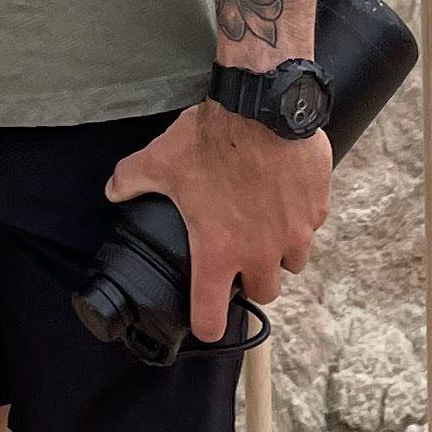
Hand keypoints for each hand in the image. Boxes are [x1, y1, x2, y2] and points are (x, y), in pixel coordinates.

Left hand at [106, 103, 332, 345]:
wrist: (265, 107)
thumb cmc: (212, 140)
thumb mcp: (159, 161)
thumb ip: (130, 181)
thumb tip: (113, 191)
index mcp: (218, 251)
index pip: (212, 316)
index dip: (207, 324)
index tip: (206, 321)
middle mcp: (260, 252)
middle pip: (264, 293)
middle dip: (251, 281)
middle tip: (239, 255)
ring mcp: (295, 233)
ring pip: (292, 263)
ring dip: (278, 252)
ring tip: (264, 225)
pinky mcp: (317, 209)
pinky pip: (310, 226)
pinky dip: (298, 218)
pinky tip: (283, 195)